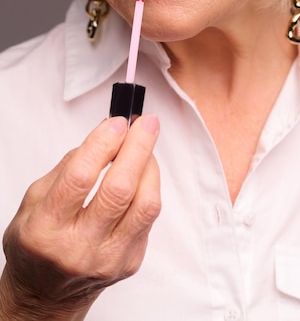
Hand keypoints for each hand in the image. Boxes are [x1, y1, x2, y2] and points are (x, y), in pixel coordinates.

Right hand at [0, 115, 159, 319]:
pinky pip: (149, 218)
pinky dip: (149, 187)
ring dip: (150, 165)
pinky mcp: (130, 263)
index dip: (102, 144)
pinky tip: (142, 173)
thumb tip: (107, 132)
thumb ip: (69, 165)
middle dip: (137, 147)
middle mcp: (78, 248)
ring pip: (144, 205)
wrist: (45, 293)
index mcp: (45, 230)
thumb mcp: (34, 200)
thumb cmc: (39, 240)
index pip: (80, 178)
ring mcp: (108, 259)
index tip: (117, 122)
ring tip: (145, 145)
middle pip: (119, 190)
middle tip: (145, 122)